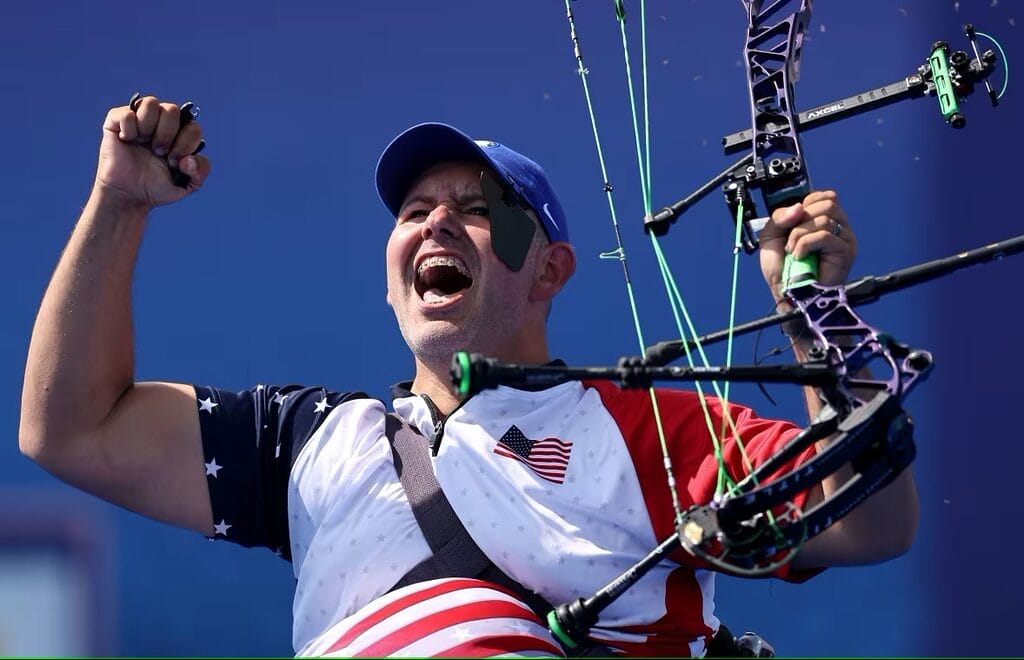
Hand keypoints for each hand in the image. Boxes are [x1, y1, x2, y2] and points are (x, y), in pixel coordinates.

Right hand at [94, 95, 210, 208]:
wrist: (128, 194)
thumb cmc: (156, 187)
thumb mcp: (186, 185)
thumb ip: (200, 172)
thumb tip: (189, 159)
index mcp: (181, 134)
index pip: (193, 127)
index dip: (186, 144)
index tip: (174, 161)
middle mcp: (162, 122)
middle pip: (172, 109)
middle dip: (166, 134)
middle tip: (158, 152)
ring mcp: (140, 119)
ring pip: (151, 103)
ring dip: (148, 127)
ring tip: (143, 143)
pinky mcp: (117, 120)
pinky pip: (127, 112)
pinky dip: (129, 128)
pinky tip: (127, 140)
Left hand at [758, 190, 856, 299]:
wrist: (786, 293)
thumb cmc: (782, 268)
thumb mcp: (771, 235)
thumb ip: (780, 216)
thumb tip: (798, 206)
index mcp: (826, 220)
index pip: (826, 196)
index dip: (806, 203)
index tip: (793, 223)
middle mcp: (839, 228)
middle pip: (828, 203)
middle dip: (802, 219)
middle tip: (792, 239)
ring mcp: (845, 239)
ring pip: (825, 218)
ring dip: (800, 234)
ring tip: (793, 251)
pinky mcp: (846, 252)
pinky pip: (825, 235)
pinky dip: (805, 244)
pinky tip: (799, 256)